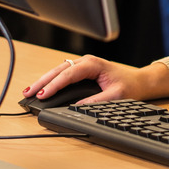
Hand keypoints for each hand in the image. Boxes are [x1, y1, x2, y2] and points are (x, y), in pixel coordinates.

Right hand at [23, 55, 168, 105]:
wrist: (140, 82)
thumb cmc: (130, 86)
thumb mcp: (115, 96)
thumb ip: (96, 101)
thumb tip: (77, 107)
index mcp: (94, 64)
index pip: (69, 74)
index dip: (55, 85)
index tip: (43, 94)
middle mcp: (86, 62)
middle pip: (59, 70)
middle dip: (42, 81)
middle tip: (28, 93)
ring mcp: (83, 65)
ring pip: (58, 71)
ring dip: (44, 80)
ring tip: (29, 91)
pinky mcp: (82, 71)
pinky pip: (63, 74)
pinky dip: (51, 81)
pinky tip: (42, 88)